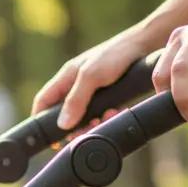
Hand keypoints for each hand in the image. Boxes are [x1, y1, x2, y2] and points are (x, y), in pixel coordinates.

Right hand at [33, 29, 152, 132]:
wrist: (146, 46)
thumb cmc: (116, 54)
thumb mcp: (92, 76)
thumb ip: (76, 99)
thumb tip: (63, 125)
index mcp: (66, 77)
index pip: (43, 102)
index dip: (41, 121)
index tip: (50, 140)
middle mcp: (76, 86)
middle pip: (64, 115)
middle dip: (74, 128)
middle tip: (85, 133)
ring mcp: (91, 92)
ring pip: (84, 118)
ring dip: (93, 124)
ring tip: (104, 121)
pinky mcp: (108, 97)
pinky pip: (101, 114)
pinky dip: (107, 118)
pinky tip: (115, 114)